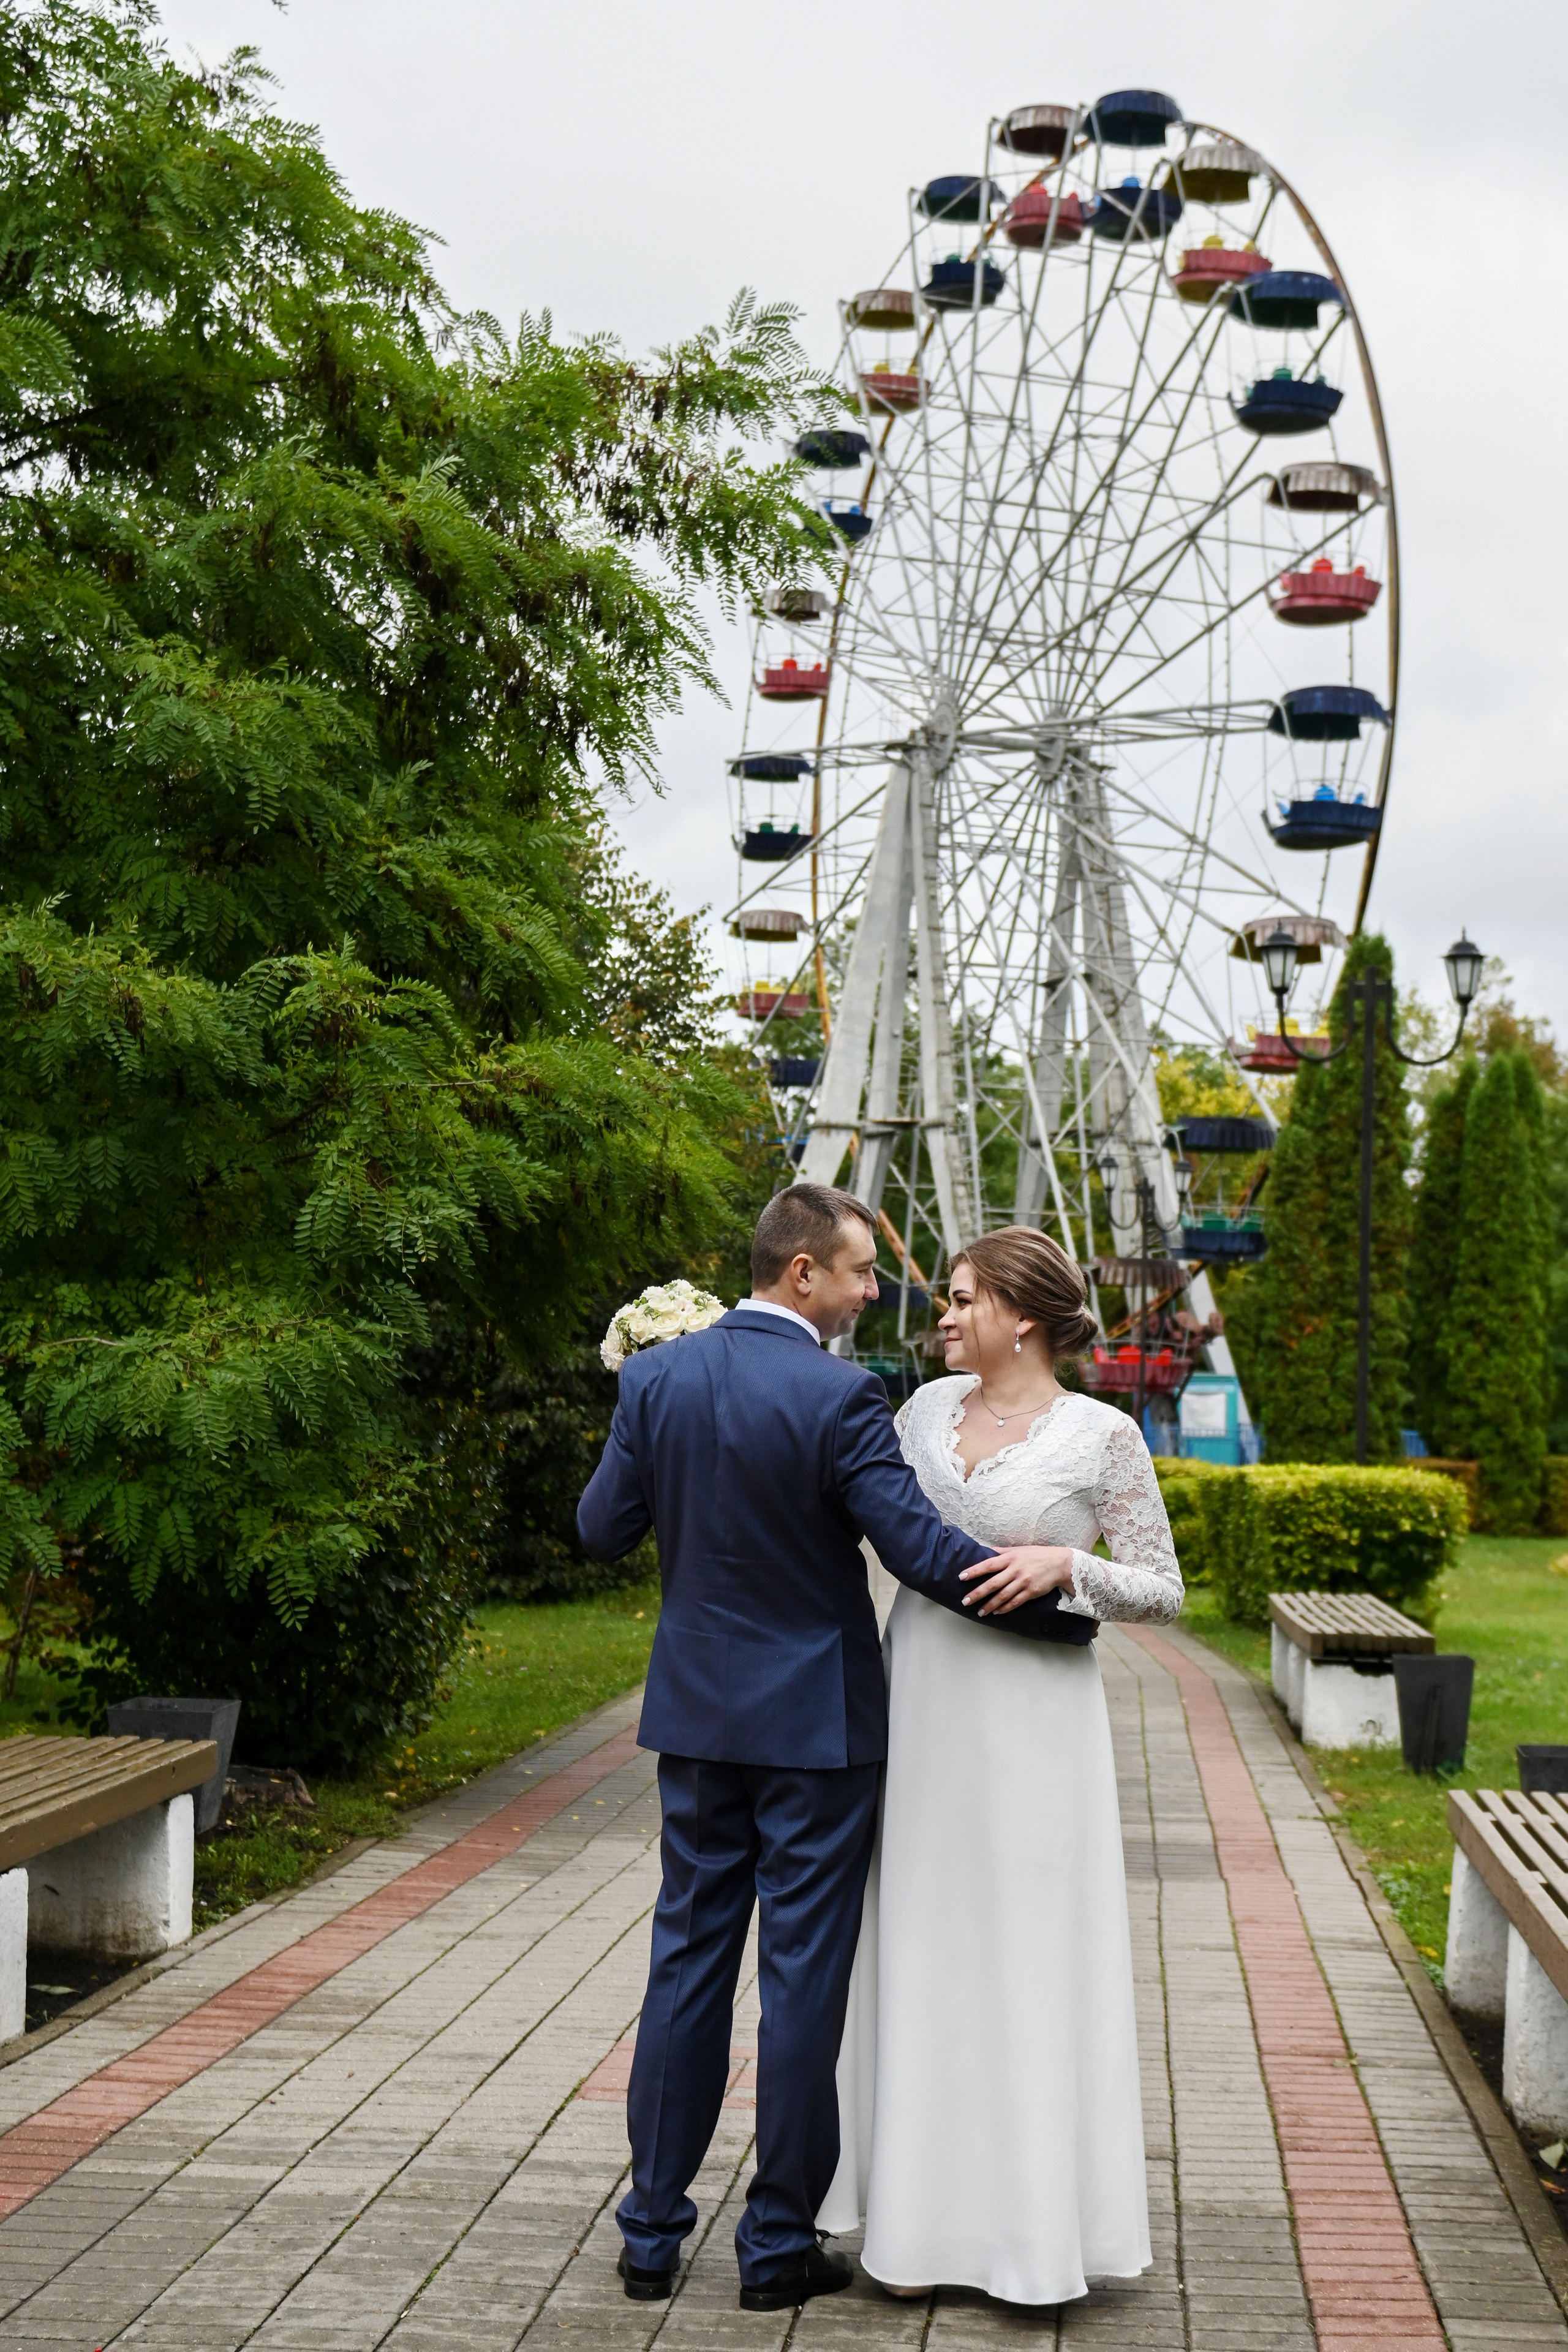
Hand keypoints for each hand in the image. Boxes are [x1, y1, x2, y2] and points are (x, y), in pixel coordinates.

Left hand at [960, 1544, 1075, 1615]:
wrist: (1059, 1563)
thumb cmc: (1037, 1555)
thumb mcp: (1019, 1549)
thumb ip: (1002, 1552)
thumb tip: (985, 1551)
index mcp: (1010, 1558)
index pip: (988, 1565)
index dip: (974, 1571)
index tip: (962, 1577)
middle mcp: (1015, 1570)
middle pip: (993, 1583)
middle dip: (977, 1593)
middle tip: (965, 1601)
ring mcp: (1024, 1582)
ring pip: (1003, 1596)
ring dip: (990, 1605)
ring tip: (980, 1612)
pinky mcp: (1031, 1592)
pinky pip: (1015, 1602)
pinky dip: (1005, 1608)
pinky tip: (996, 1612)